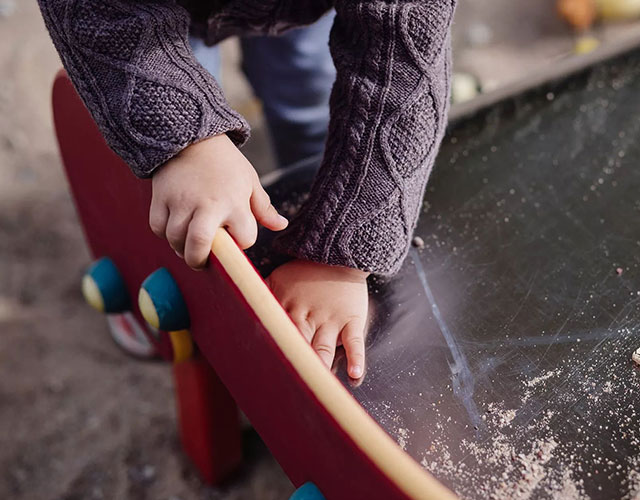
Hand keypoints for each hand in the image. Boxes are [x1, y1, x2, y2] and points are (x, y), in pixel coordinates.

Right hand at [150, 134, 287, 268]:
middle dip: (200, 261)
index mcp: (234, 202)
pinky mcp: (161, 198)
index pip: (244, 238)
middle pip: (199, 245)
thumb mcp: (249, 181)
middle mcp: (207, 205)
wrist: (191, 135)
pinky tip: (175, 229)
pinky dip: (165, 234)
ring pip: (176, 239)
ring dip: (182, 249)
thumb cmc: (225, 163)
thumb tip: (281, 226)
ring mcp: (181, 202)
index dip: (242, 241)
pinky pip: (158, 228)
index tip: (237, 236)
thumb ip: (264, 208)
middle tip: (202, 261)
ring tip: (189, 245)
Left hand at [266, 260, 368, 378]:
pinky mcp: (351, 320)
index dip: (270, 354)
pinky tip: (354, 373)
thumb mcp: (277, 280)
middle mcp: (308, 316)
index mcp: (287, 307)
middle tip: (288, 386)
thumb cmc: (305, 273)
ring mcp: (331, 319)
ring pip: (323, 347)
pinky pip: (354, 341)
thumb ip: (261, 298)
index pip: (275, 334)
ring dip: (320, 365)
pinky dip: (356, 357)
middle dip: (293, 365)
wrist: (338, 255)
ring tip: (317, 383)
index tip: (263, 372)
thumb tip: (239, 312)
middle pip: (298, 345)